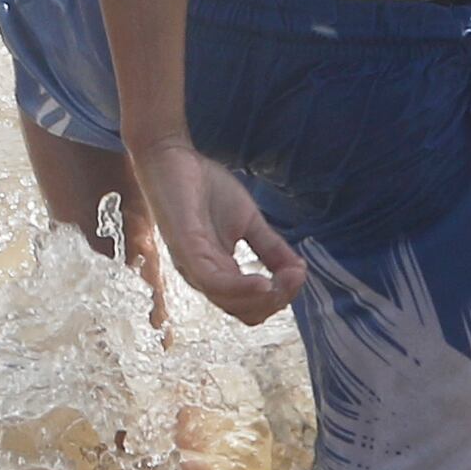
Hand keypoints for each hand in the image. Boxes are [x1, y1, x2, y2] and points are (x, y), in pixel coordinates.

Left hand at [135, 133, 299, 324]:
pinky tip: (264, 281)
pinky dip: (241, 288)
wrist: (170, 157)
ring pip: (231, 304)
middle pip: (246, 312)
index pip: (252, 306)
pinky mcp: (186, 248)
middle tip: (295, 276)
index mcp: (218, 273)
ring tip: (287, 279)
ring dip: (265, 297)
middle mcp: (204, 277)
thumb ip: (270, 247)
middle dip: (277, 300)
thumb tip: (299, 271)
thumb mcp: (248, 220)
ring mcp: (193, 265)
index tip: (300, 273)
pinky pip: (213, 281)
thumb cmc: (204, 188)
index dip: (280, 297)